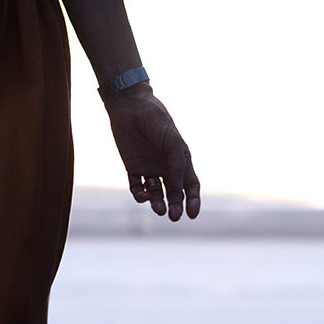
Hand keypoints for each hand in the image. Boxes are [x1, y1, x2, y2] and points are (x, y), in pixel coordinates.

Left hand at [105, 86, 198, 220]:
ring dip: (158, 203)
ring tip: (159, 209)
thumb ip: (176, 164)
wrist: (130, 107)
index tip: (192, 214)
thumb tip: (177, 189)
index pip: (190, 185)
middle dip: (175, 205)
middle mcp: (166, 166)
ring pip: (156, 193)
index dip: (193, 200)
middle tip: (174, 216)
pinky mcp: (133, 167)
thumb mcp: (171, 141)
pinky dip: (140, 195)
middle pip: (173, 193)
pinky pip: (137, 187)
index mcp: (180, 159)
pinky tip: (143, 195)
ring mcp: (149, 168)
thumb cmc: (156, 120)